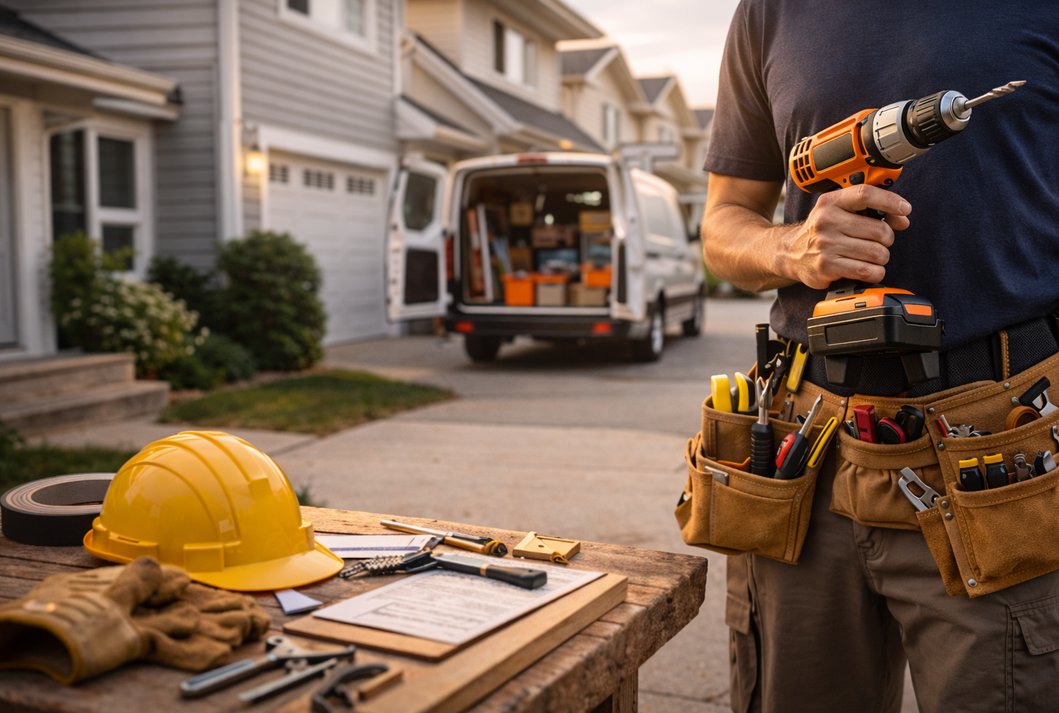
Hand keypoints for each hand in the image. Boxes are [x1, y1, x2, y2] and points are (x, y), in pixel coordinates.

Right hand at [781, 185, 911, 288]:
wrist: (791, 253)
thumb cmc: (823, 232)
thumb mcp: (840, 212)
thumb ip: (870, 211)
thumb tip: (902, 219)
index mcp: (830, 202)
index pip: (865, 194)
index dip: (890, 201)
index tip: (905, 209)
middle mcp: (826, 221)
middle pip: (879, 230)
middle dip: (887, 239)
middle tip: (878, 242)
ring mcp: (825, 245)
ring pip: (877, 253)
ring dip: (881, 258)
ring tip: (870, 257)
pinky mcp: (826, 266)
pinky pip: (867, 271)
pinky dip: (874, 272)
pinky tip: (867, 269)